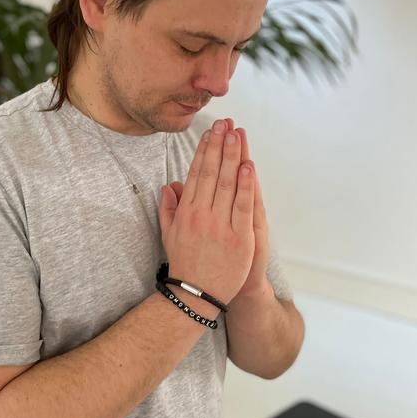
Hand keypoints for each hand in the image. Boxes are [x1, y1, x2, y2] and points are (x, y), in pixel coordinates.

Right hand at [165, 118, 269, 296]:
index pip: (196, 174)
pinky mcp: (239, 237)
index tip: (209, 133)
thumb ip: (168, 209)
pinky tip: (248, 166)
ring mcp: (220, 225)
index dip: (203, 151)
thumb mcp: (169, 235)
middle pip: (212, 173)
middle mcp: (201, 214)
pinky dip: (246, 185)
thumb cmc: (184, 263)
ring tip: (237, 135)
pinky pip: (243, 206)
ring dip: (232, 157)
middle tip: (225, 123)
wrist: (196, 293)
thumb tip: (169, 187)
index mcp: (186, 211)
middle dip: (219, 145)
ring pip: (228, 184)